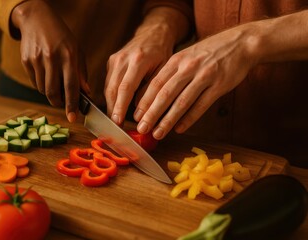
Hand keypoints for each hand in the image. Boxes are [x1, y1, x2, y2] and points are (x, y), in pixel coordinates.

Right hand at [11, 0, 89, 122]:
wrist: (37, 19)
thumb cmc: (62, 37)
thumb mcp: (77, 50)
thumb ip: (81, 73)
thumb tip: (86, 93)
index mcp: (69, 56)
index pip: (71, 86)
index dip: (72, 104)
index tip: (73, 118)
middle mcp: (52, 58)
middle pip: (53, 92)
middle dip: (58, 103)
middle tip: (63, 104)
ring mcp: (37, 59)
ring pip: (43, 89)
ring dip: (50, 94)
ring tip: (55, 85)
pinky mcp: (26, 61)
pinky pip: (34, 82)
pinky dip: (41, 85)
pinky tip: (46, 76)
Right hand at [104, 32, 171, 124]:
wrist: (153, 33)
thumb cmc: (162, 53)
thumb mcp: (163, 71)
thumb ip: (151, 91)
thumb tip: (139, 112)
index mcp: (138, 60)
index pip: (125, 88)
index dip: (120, 107)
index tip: (118, 122)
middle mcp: (122, 58)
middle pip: (112, 89)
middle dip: (112, 109)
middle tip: (114, 126)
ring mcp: (114, 59)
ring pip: (107, 87)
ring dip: (110, 105)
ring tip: (114, 121)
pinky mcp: (111, 62)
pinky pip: (108, 83)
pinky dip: (111, 96)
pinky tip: (115, 108)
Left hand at [134, 24, 257, 138]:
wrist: (240, 43)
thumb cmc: (209, 53)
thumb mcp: (186, 57)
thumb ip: (171, 73)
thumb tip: (152, 96)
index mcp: (177, 60)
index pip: (155, 83)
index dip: (144, 101)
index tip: (135, 116)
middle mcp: (188, 67)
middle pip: (165, 94)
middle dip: (151, 114)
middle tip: (141, 128)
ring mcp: (204, 76)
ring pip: (182, 102)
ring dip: (167, 120)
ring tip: (158, 133)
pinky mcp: (219, 85)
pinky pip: (201, 105)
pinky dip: (189, 119)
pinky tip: (179, 129)